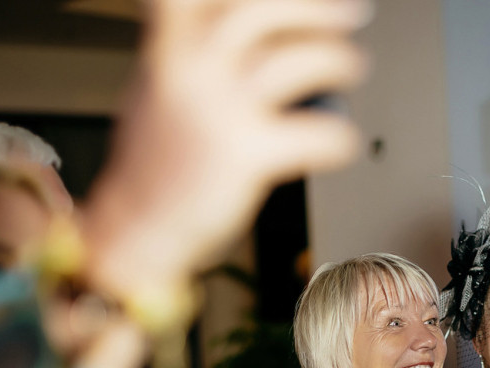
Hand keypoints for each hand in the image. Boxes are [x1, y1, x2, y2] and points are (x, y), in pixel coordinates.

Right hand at [82, 0, 369, 299]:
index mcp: (169, 44)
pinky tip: (342, 140)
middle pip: (264, 8)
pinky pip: (316, 134)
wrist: (137, 224)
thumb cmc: (155, 161)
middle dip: (317, 9)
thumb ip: (195, 46)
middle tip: (352, 15)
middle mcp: (191, 67)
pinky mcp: (245, 155)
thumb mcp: (162, 82)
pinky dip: (339, 136)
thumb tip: (265, 26)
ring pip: (297, 62)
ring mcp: (219, 109)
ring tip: (351, 68)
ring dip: (337, 60)